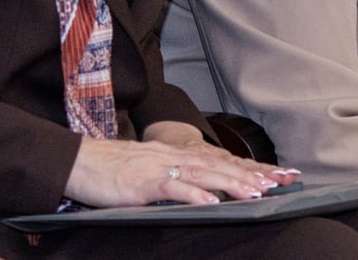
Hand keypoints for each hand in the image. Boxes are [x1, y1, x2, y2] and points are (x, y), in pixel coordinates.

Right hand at [64, 136, 298, 207]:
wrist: (78, 161)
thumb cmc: (112, 170)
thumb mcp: (150, 170)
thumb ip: (175, 178)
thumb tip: (201, 192)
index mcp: (177, 155)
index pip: (220, 160)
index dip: (250, 168)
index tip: (276, 175)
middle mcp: (173, 157)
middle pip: (219, 165)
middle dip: (251, 175)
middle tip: (278, 183)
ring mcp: (159, 169)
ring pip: (202, 174)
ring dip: (231, 184)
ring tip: (255, 194)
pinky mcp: (143, 184)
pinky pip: (172, 188)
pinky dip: (193, 195)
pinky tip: (211, 203)